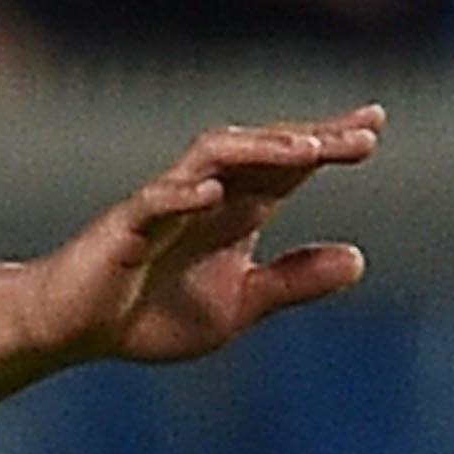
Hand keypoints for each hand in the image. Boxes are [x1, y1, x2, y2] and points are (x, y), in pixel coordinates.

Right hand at [32, 106, 380, 364]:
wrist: (76, 327)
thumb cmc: (150, 310)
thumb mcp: (239, 305)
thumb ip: (292, 281)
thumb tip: (360, 259)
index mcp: (237, 210)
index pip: (289, 165)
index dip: (330, 142)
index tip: (376, 126)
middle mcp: (205, 195)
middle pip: (263, 149)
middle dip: (311, 138)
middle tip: (362, 133)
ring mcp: (162, 205)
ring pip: (213, 158)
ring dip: (259, 150)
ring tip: (306, 151)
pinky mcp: (122, 228)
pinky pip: (152, 202)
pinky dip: (181, 195)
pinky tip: (210, 192)